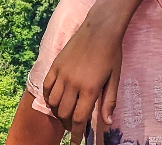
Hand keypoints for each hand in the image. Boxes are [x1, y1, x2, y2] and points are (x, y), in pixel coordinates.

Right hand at [43, 17, 123, 144]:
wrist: (100, 29)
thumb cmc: (111, 53)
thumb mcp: (114, 78)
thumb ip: (109, 102)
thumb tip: (107, 123)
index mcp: (90, 89)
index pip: (79, 119)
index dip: (76, 134)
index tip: (75, 142)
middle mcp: (73, 84)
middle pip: (64, 113)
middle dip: (68, 124)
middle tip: (73, 126)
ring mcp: (62, 74)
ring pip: (53, 103)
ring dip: (58, 112)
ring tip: (65, 113)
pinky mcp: (55, 66)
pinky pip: (46, 88)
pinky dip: (48, 98)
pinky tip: (55, 100)